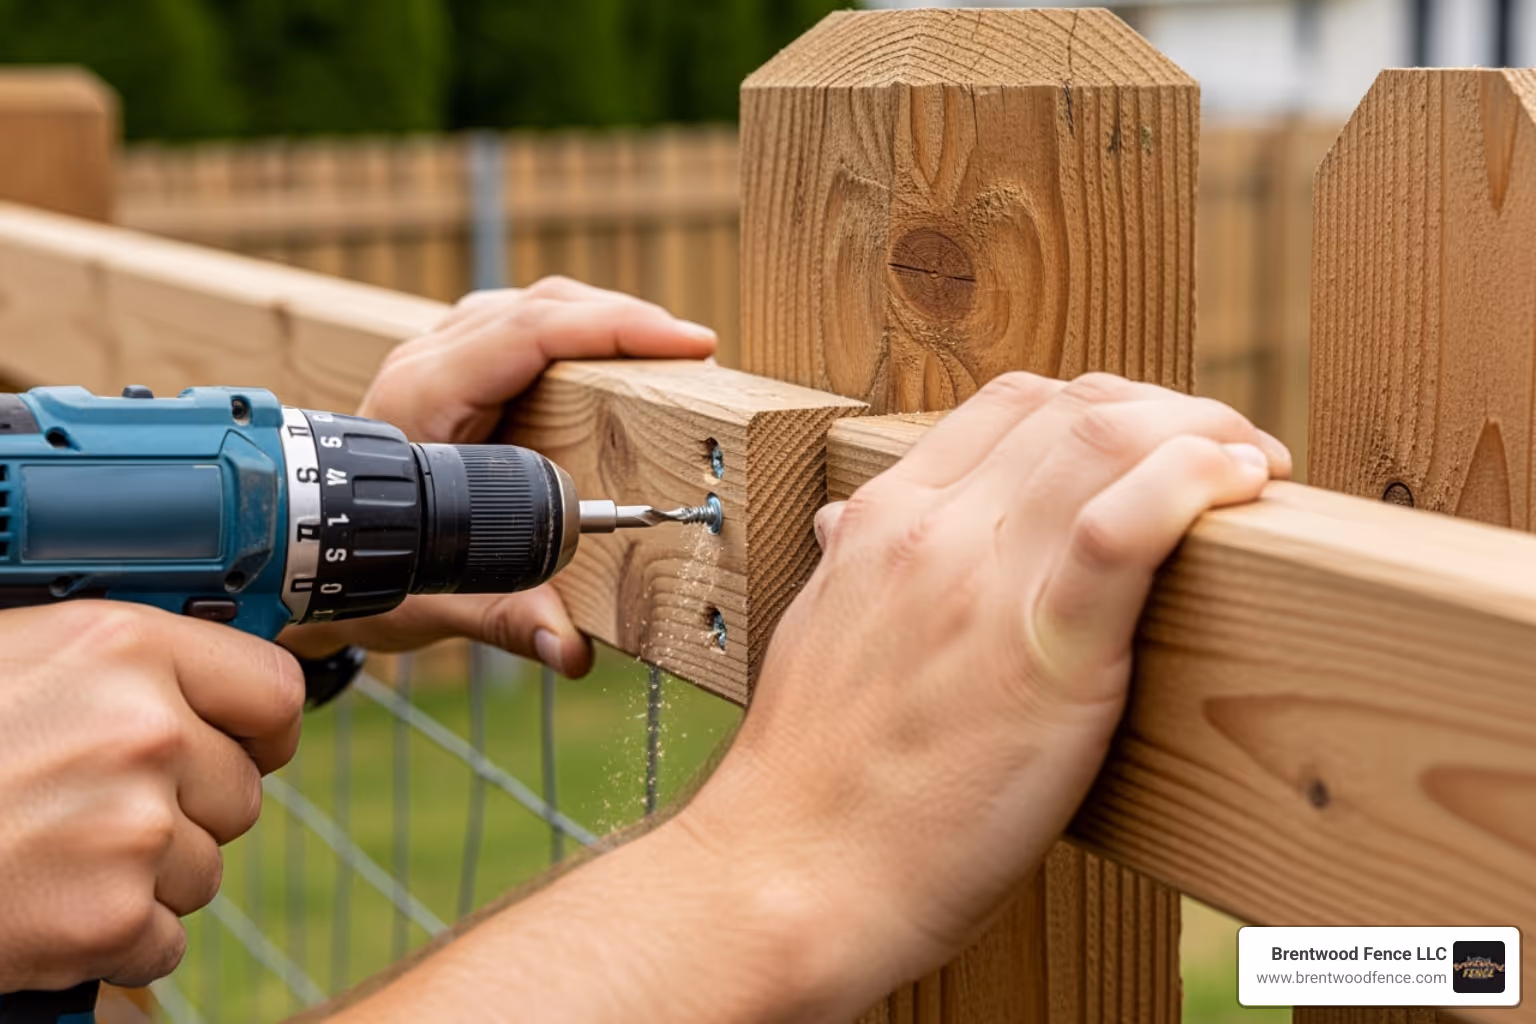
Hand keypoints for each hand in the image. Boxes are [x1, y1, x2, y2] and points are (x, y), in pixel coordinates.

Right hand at [0, 603, 303, 990]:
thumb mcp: (17, 657)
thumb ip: (119, 669)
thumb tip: (206, 693)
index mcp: (123, 647)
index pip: (272, 690)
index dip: (260, 727)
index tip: (245, 744)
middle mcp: (144, 730)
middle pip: (240, 791)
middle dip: (185, 810)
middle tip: (93, 811)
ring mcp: (134, 828)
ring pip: (204, 868)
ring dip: (146, 876)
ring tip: (51, 855)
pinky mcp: (111, 918)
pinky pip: (164, 939)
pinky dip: (115, 941)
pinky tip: (46, 907)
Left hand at [281, 278, 716, 675]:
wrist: (305, 556)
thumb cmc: (363, 573)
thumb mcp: (435, 601)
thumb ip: (509, 621)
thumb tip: (574, 651)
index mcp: (424, 399)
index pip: (530, 334)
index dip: (612, 329)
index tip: (682, 344)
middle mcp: (427, 363)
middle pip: (540, 305)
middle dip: (624, 319)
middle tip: (694, 352)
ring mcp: (437, 358)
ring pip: (533, 305)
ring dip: (603, 319)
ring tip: (666, 352)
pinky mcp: (453, 368)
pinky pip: (523, 325)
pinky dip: (578, 331)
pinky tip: (614, 358)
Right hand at [679, 372, 1290, 1007]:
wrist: (790, 874)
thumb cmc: (812, 779)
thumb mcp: (820, 640)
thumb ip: (852, 572)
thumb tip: (851, 529)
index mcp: (882, 522)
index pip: (1009, 406)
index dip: (1101, 405)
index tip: (1151, 443)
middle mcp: (930, 529)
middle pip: (1073, 408)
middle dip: (1167, 410)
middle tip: (1224, 453)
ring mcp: (980, 583)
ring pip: (1106, 439)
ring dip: (1201, 430)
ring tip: (1250, 466)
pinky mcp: (1042, 656)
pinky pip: (1121, 530)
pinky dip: (1191, 482)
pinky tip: (1238, 485)